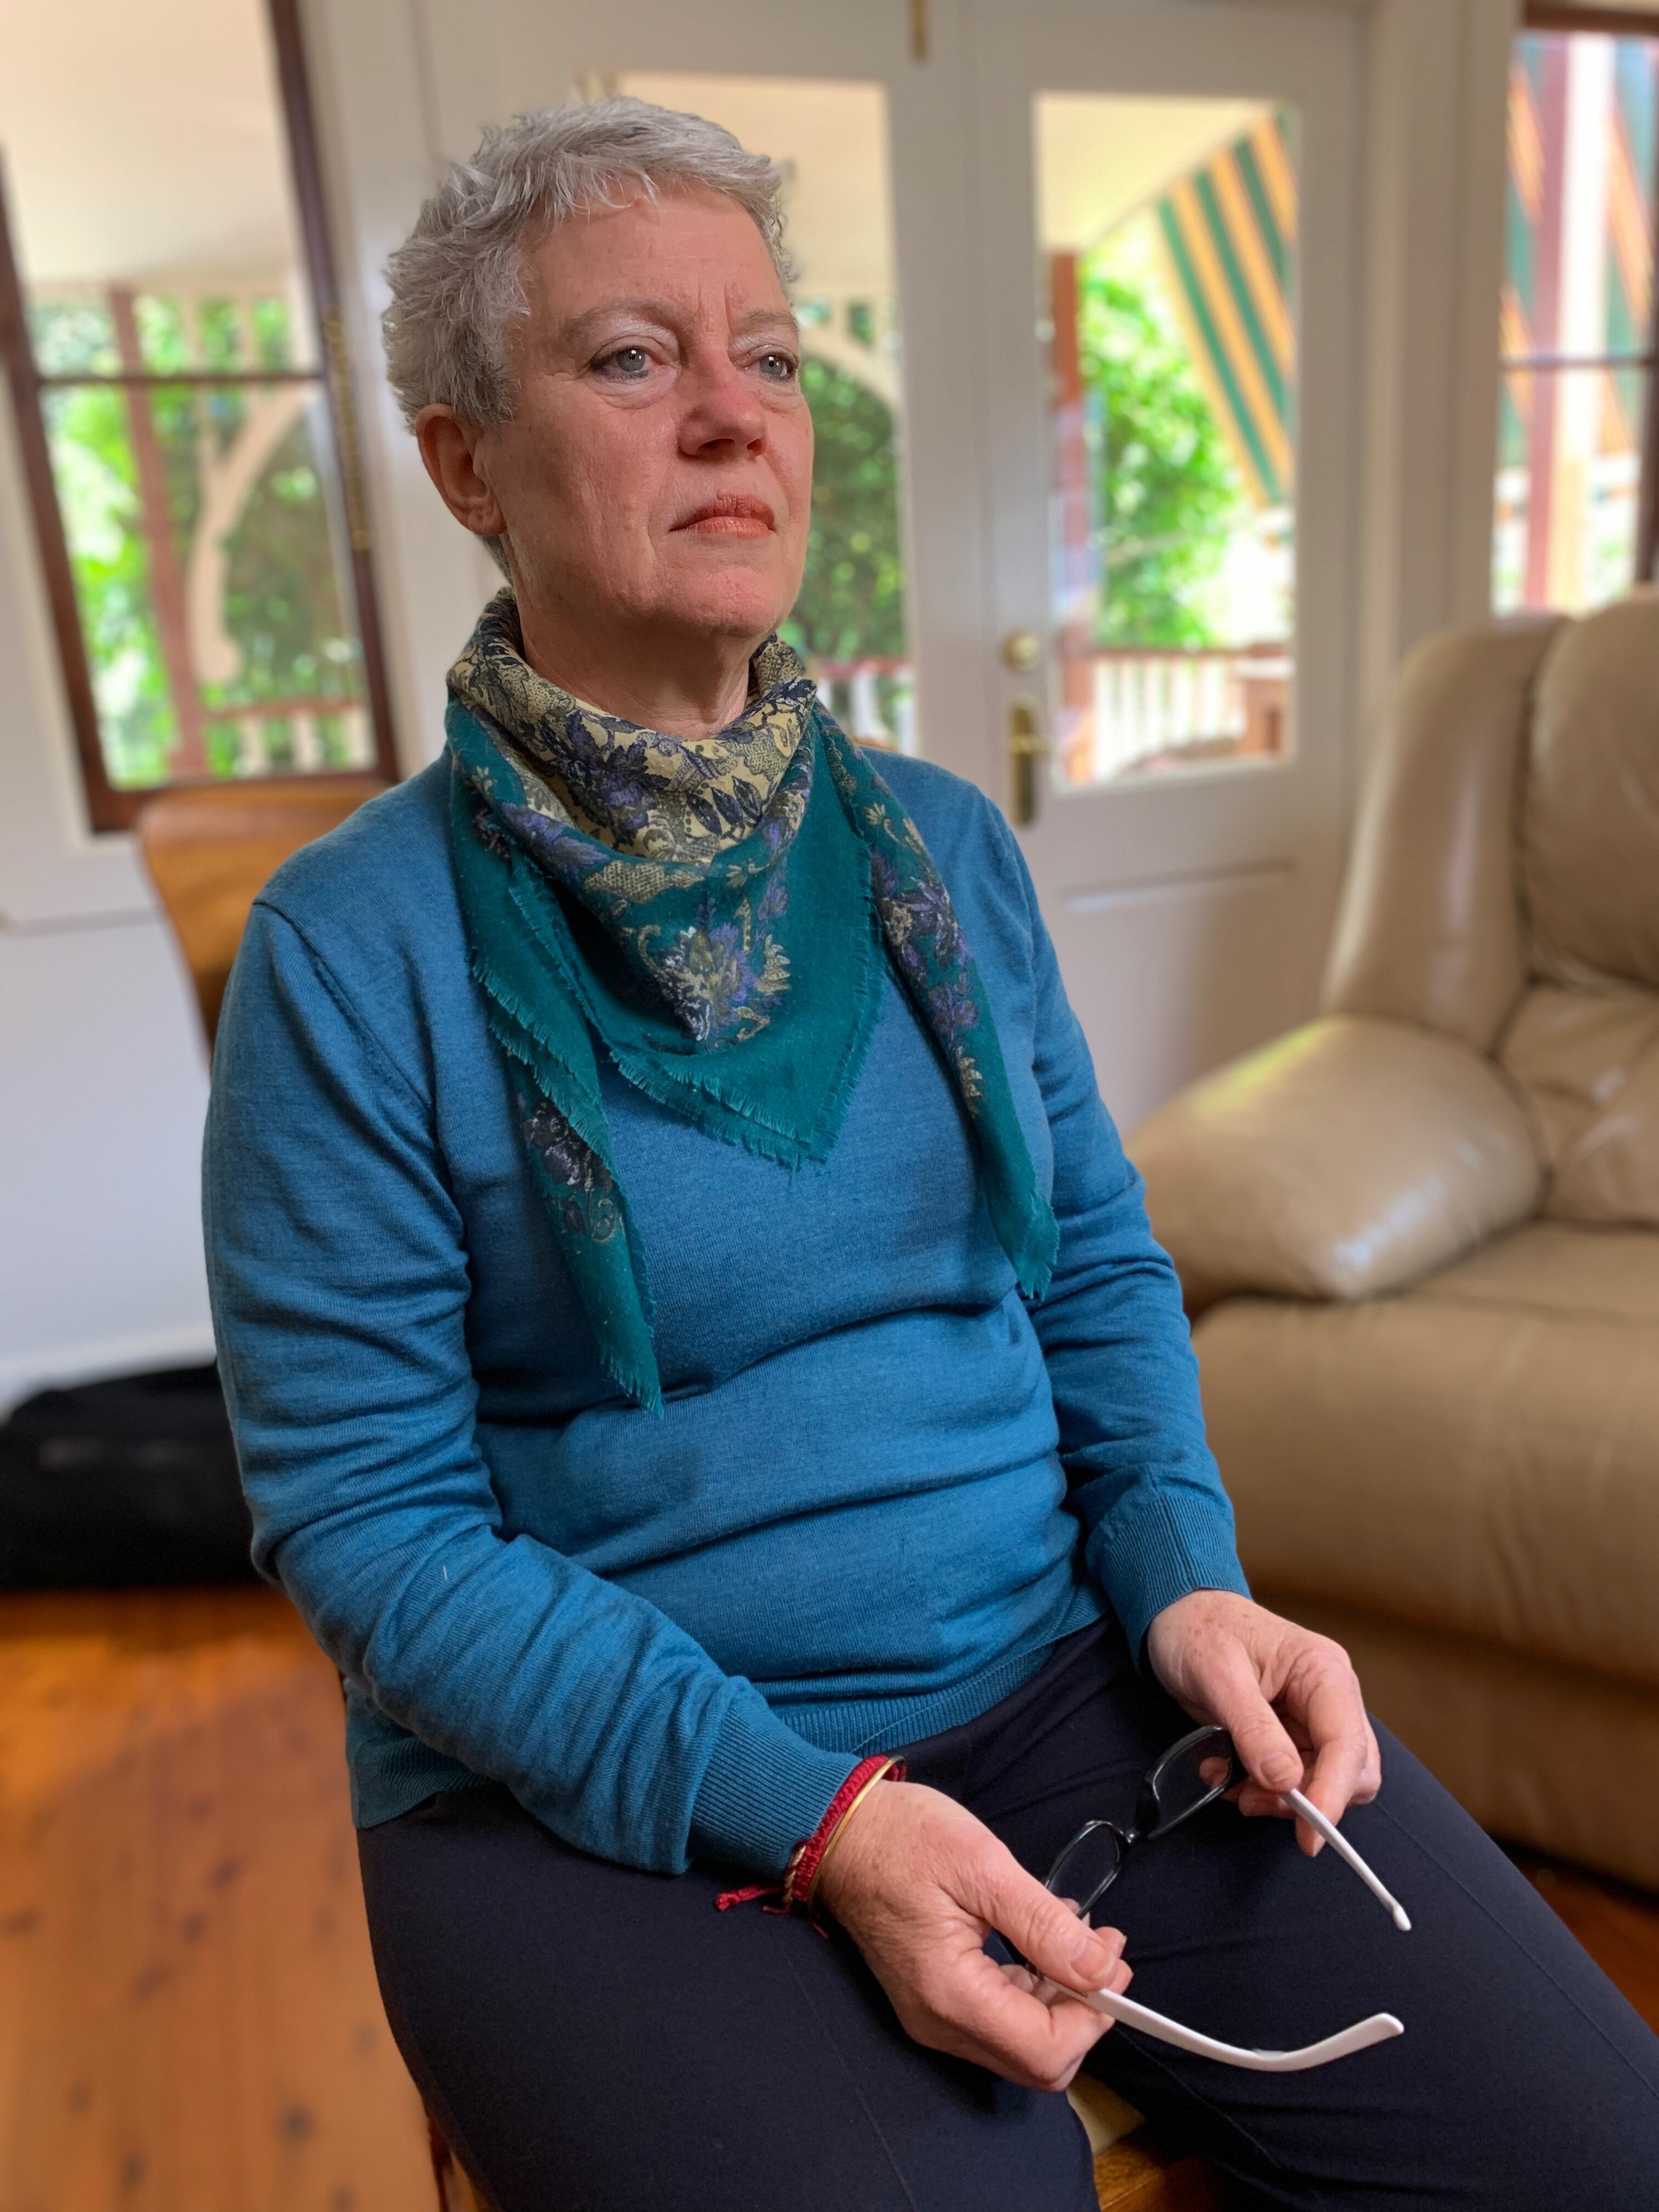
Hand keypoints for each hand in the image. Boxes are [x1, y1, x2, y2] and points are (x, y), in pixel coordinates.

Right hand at [813, 1779, 1132, 2091]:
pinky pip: (998, 2020)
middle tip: (1107, 1950)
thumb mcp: (982, 1866)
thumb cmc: (902, 1837)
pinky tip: (1043, 1944)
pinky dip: (1033, 1991)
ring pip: (1021, 2043)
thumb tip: (1102, 1969)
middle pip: (1037, 2061)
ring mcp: (933, 2015)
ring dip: (1063, 2000)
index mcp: (950, 1995)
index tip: (1114, 1962)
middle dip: (1084, 2012)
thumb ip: (1044, 1925)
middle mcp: (940, 2022)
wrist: (837, 1830)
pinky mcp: (932, 1998)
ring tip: (1082, 1937)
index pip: (1045, 2052)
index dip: (1094, 2017)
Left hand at [1144, 1590, 1380, 1855]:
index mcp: (1323, 1671)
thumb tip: (1287, 1781)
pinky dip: (1263, 1790)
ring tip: (1230, 1784)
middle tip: (1251, 1800)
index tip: (1310, 1836)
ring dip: (1279, 1798)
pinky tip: (1227, 1776)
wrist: (1175, 1615)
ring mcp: (1312, 1717)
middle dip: (1304, 1798)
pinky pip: (1293, 1779)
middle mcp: (1329, 1696)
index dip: (1333, 1794)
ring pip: (1322, 1782)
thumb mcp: (1218, 1675)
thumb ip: (1253, 1728)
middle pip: (1348, 1771)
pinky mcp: (1290, 1735)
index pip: (1348, 1744)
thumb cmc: (1198, 1630)